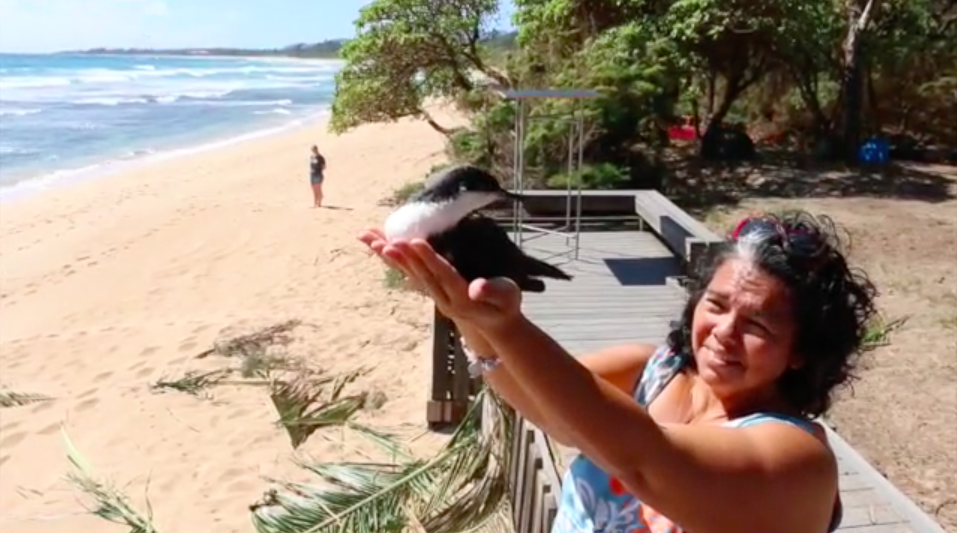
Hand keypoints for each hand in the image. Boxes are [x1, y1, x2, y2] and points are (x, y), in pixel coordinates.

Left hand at [357, 228, 522, 328]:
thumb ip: (493, 292)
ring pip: (411, 276)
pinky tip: (382, 250)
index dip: (428, 258)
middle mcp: (444, 299)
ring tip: (374, 243)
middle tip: (386, 241)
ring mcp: (436, 297)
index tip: (414, 242)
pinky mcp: (434, 293)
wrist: (497, 325)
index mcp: (462, 297)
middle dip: (404, 258)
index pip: (442, 274)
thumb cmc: (506, 306)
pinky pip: (411, 276)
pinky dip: (397, 263)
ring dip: (393, 260)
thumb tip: (477, 288)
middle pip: (421, 276)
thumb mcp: (507, 298)